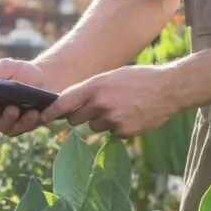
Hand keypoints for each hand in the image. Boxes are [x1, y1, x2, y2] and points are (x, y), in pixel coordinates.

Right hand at [0, 58, 48, 136]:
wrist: (44, 78)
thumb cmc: (21, 72)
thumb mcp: (9, 67)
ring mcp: (9, 122)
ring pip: (5, 127)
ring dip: (9, 119)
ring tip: (15, 109)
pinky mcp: (25, 126)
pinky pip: (25, 128)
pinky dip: (29, 121)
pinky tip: (34, 113)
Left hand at [40, 64, 178, 136]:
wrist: (169, 88)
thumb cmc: (139, 78)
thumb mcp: (112, 76)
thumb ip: (92, 89)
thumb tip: (72, 103)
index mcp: (96, 85)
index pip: (65, 102)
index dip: (50, 112)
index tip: (41, 118)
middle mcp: (101, 103)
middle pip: (76, 119)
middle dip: (81, 115)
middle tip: (98, 106)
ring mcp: (113, 119)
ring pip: (95, 127)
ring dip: (103, 121)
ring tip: (122, 108)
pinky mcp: (125, 131)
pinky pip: (113, 133)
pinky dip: (119, 127)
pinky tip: (133, 114)